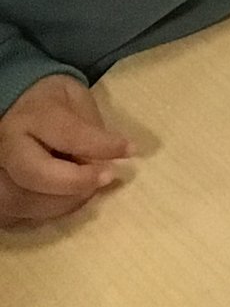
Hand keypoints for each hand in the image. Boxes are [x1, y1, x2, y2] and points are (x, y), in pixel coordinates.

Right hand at [0, 75, 131, 226]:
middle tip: (107, 178)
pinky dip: (44, 213)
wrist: (13, 105)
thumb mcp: (75, 99)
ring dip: (63, 202)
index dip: (102, 146)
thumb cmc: (50, 102)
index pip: (69, 135)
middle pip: (34, 174)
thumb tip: (105, 159)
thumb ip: (88, 126)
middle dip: (76, 182)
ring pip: (21, 201)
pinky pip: (14, 215)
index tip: (131, 150)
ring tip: (90, 190)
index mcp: (32, 115)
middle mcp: (5, 145)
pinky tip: (66, 200)